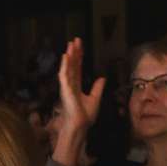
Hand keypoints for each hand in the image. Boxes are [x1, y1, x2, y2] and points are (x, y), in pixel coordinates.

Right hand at [53, 37, 104, 165]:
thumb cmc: (85, 116)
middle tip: (75, 40)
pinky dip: (64, 65)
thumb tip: (102, 78)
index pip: (77, 67)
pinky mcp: (65, 89)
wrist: (81, 125)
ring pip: (67, 67)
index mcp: (76, 85)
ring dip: (69, 56)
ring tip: (70, 44)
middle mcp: (70, 84)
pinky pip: (64, 75)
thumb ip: (97, 88)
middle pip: (72, 65)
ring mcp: (67, 86)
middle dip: (73, 52)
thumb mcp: (95, 99)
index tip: (79, 45)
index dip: (78, 56)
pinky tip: (66, 56)